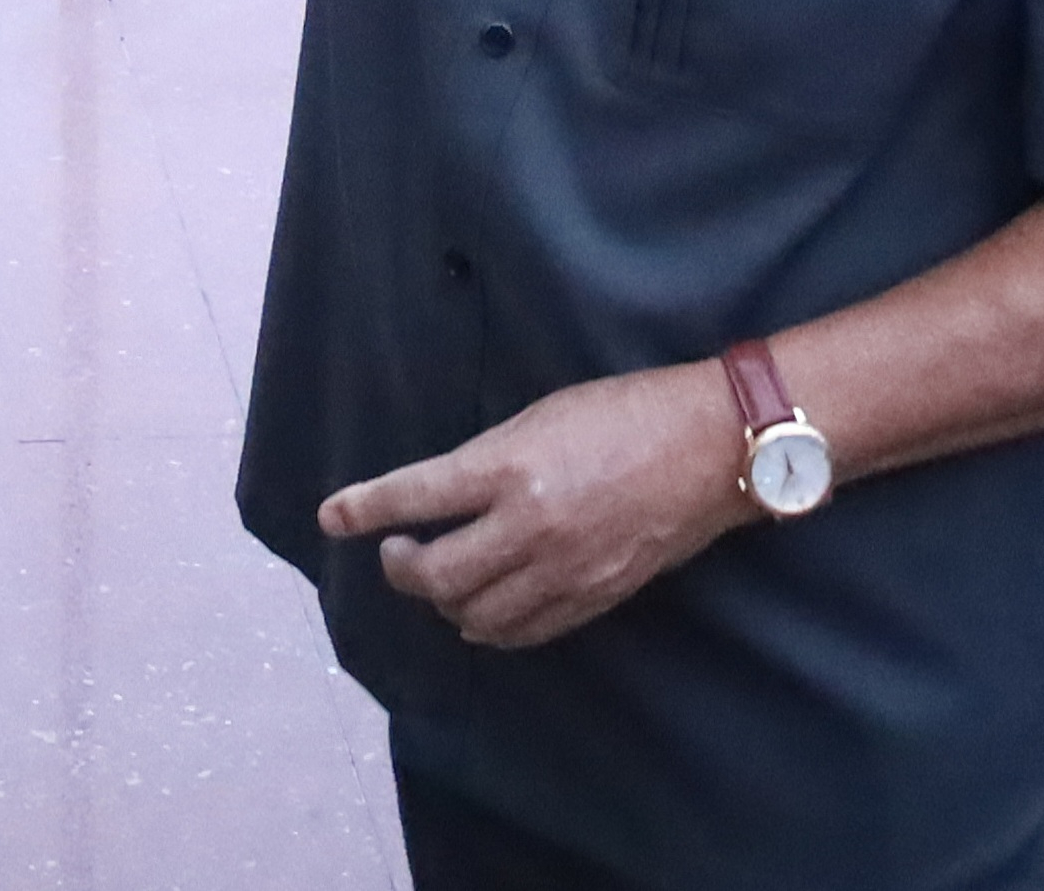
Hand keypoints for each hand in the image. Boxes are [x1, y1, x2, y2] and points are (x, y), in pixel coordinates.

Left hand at [313, 364, 749, 650]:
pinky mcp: (593, 599)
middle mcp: (529, 525)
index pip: (417, 495)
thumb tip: (446, 497)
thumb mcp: (541, 416)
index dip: (365, 508)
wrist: (710, 448)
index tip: (332, 517)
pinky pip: (523, 631)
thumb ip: (490, 460)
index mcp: (510, 466)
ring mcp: (563, 570)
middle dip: (401, 566)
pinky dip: (489, 626)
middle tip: (397, 550)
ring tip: (438, 576)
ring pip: (474, 614)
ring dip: (443, 601)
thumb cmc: (625, 412)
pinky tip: (481, 609)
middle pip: (436, 573)